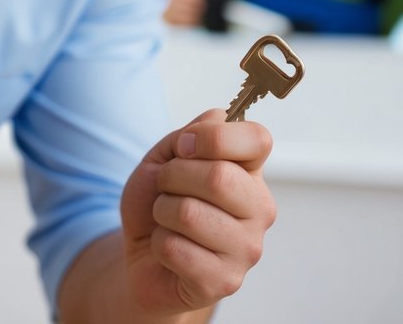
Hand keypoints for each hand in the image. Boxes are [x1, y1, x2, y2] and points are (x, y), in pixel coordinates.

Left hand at [119, 110, 274, 314]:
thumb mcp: (166, 156)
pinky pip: (175, 249)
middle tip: (166, 189)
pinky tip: (170, 249)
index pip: (258, 139)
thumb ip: (192, 133)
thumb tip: (214, 122)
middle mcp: (260, 210)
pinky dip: (158, 244)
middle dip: (172, 177)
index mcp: (251, 173)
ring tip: (168, 221)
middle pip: (217, 176)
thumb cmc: (160, 202)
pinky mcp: (224, 282)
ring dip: (161, 212)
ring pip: (188, 213)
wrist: (142, 255)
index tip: (183, 148)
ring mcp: (247, 249)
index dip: (212, 137)